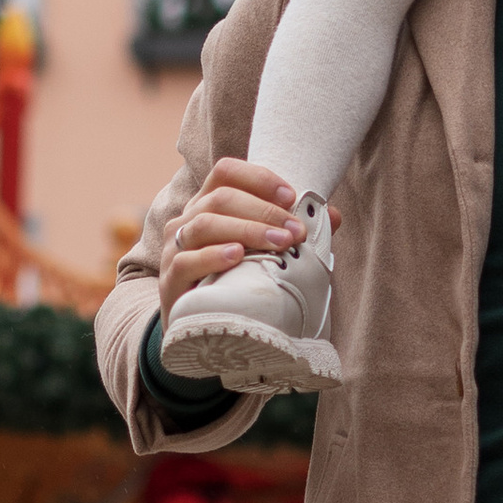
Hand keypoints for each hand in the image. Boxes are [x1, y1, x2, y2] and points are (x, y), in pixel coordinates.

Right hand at [156, 157, 337, 324]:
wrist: (203, 329)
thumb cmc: (236, 282)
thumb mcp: (264, 253)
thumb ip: (293, 232)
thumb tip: (332, 214)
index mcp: (209, 205)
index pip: (226, 172)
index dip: (259, 178)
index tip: (291, 196)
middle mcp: (188, 220)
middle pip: (220, 198)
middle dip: (264, 211)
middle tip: (296, 231)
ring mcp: (176, 249)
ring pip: (205, 224)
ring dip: (247, 230)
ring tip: (279, 243)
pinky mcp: (170, 280)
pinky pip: (187, 260)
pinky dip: (214, 256)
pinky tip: (238, 257)